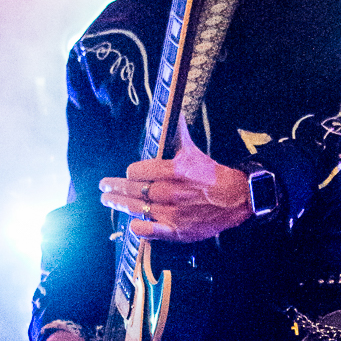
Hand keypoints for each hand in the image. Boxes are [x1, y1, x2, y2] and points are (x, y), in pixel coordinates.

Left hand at [98, 114, 252, 242]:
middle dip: (114, 187)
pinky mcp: (177, 231)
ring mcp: (172, 213)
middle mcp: (170, 192)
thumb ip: (177, 132)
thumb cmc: (212, 174)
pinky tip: (132, 223)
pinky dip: (139, 227)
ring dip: (118, 204)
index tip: (129, 173)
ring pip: (136, 208)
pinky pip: (150, 231)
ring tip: (107, 199)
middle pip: (132, 190)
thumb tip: (172, 109)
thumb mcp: (193, 150)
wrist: (236, 198)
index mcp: (173, 170)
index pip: (137, 171)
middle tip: (103, 186)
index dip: (130, 172)